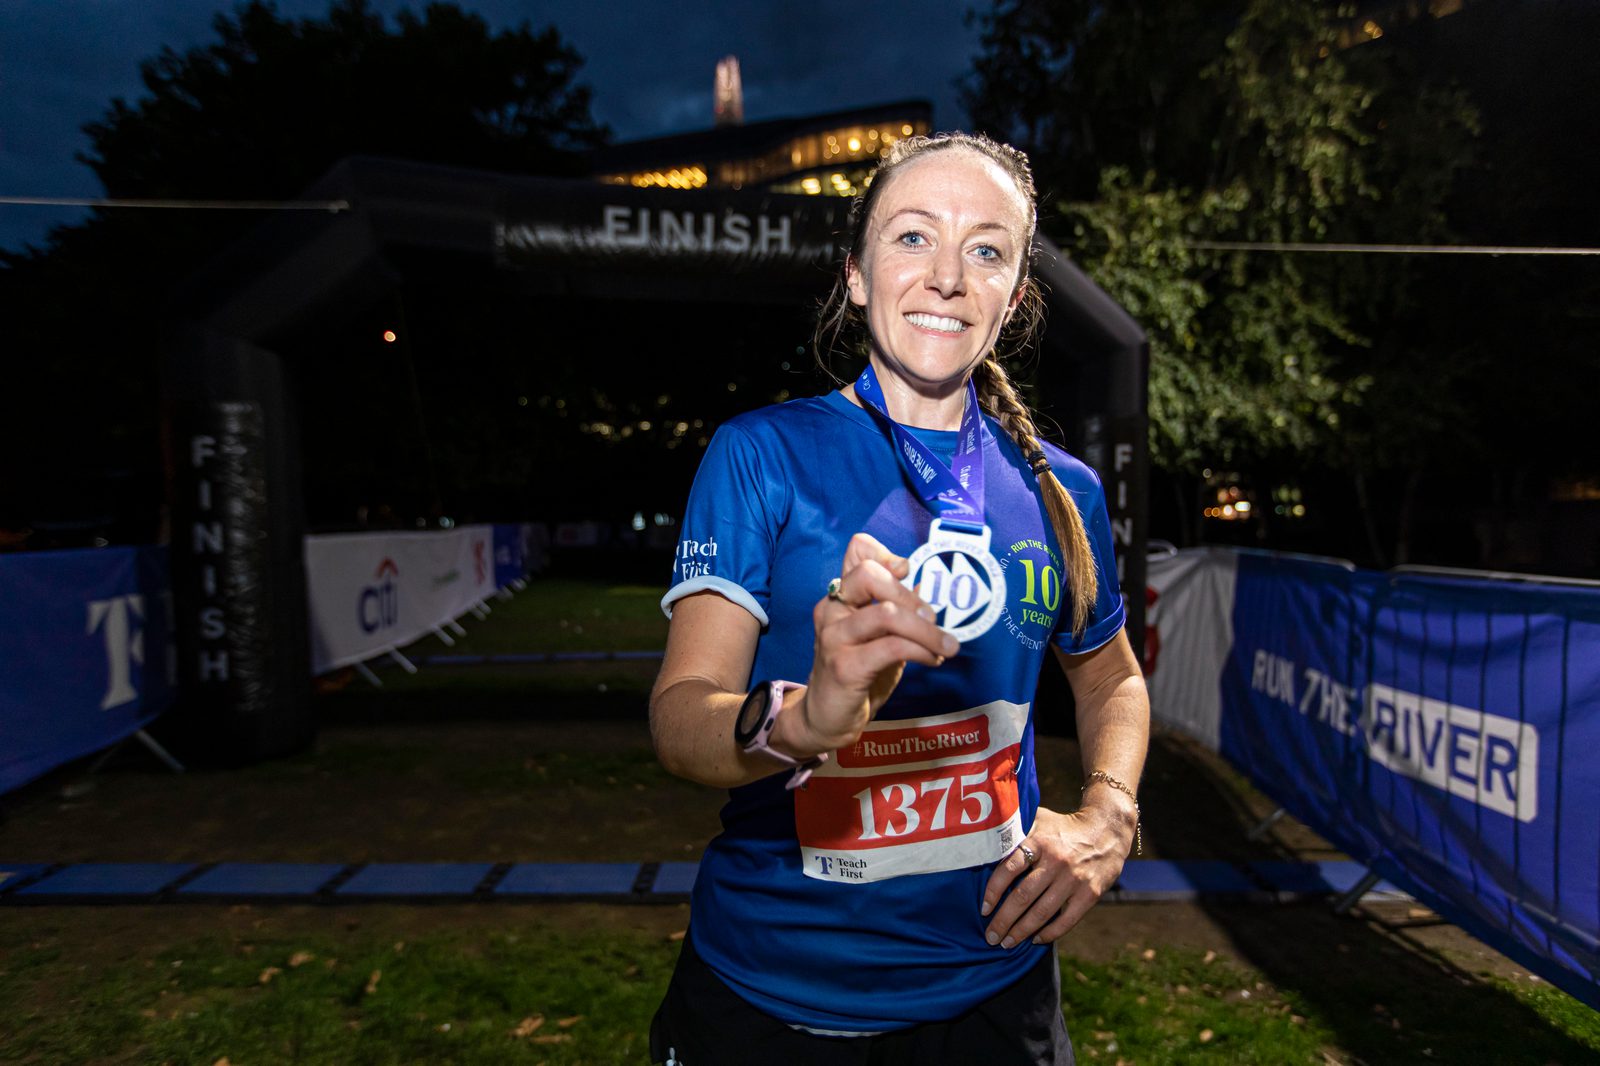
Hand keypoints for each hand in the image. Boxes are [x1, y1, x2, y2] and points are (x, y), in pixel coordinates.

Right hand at [784, 532, 957, 754]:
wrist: (826, 719)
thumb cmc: (857, 675)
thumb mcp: (879, 636)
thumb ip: (894, 609)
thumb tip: (921, 582)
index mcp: (841, 596)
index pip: (857, 550)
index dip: (886, 555)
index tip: (908, 573)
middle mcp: (832, 609)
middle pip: (869, 573)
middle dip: (910, 595)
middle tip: (933, 618)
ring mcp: (834, 637)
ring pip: (887, 613)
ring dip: (926, 630)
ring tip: (946, 646)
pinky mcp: (843, 666)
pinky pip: (891, 647)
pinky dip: (921, 651)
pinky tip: (932, 660)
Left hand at [979, 803, 1134, 948]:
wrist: (1106, 830)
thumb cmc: (1064, 827)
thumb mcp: (1039, 819)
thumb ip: (1016, 830)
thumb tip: (985, 843)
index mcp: (1039, 842)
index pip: (1009, 869)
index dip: (994, 891)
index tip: (984, 909)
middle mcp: (1056, 861)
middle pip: (1023, 896)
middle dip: (1003, 921)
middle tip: (990, 937)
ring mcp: (1074, 879)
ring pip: (1042, 912)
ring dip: (1022, 931)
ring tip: (1007, 943)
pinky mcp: (1090, 894)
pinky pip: (1067, 920)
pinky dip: (1050, 933)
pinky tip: (1035, 939)